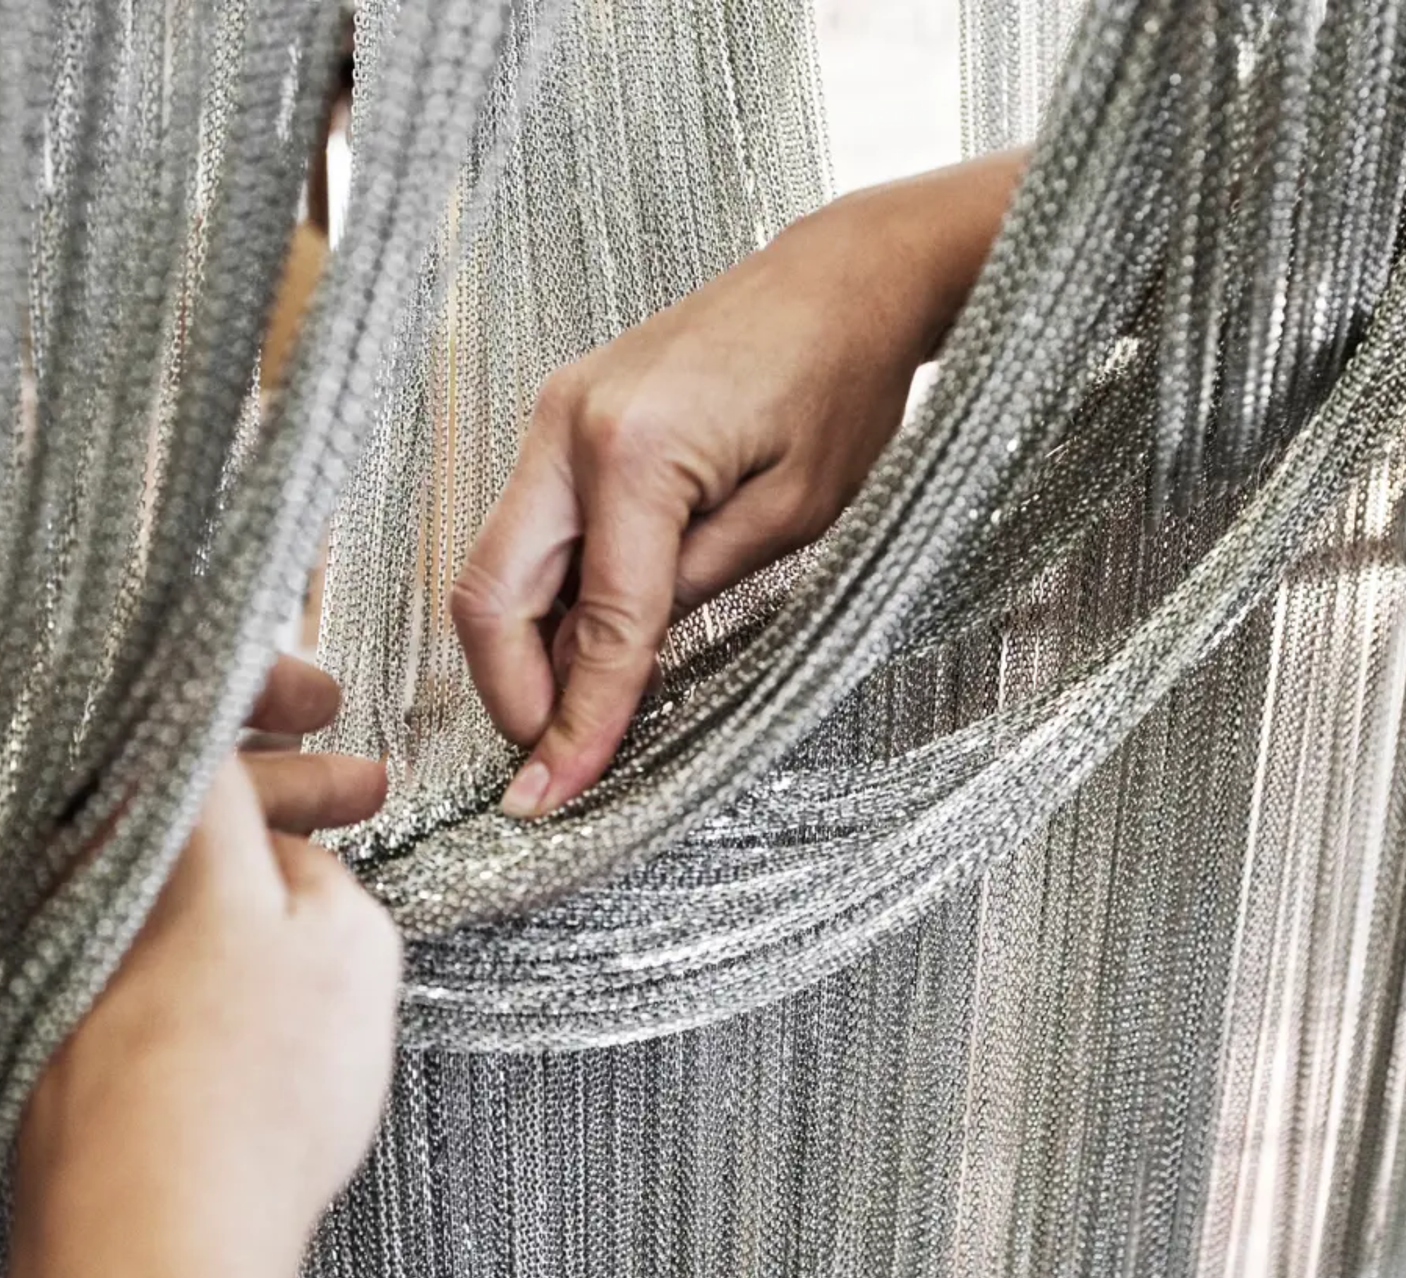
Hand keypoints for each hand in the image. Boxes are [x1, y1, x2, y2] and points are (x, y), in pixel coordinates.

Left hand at [0, 679, 399, 1277]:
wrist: (147, 1244)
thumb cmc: (250, 1096)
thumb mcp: (349, 946)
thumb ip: (324, 874)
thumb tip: (293, 863)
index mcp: (164, 844)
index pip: (203, 721)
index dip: (269, 690)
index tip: (326, 698)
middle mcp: (97, 887)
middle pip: (188, 792)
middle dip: (286, 780)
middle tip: (363, 790)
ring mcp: (75, 958)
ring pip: (171, 866)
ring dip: (253, 854)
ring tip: (329, 883)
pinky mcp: (73, 1026)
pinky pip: (150, 934)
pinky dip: (212, 921)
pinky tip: (265, 964)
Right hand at [452, 151, 1026, 816]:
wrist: (842, 279)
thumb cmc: (842, 384)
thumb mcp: (791, 517)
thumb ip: (690, 596)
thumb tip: (614, 673)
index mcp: (633, 451)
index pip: (595, 625)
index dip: (576, 723)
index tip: (554, 795)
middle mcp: (566, 426)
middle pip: (489, 594)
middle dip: (511, 694)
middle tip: (550, 759)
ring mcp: (554, 415)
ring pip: (499, 566)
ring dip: (525, 650)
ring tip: (580, 709)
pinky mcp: (565, 419)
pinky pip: (530, 530)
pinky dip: (547, 599)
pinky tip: (591, 640)